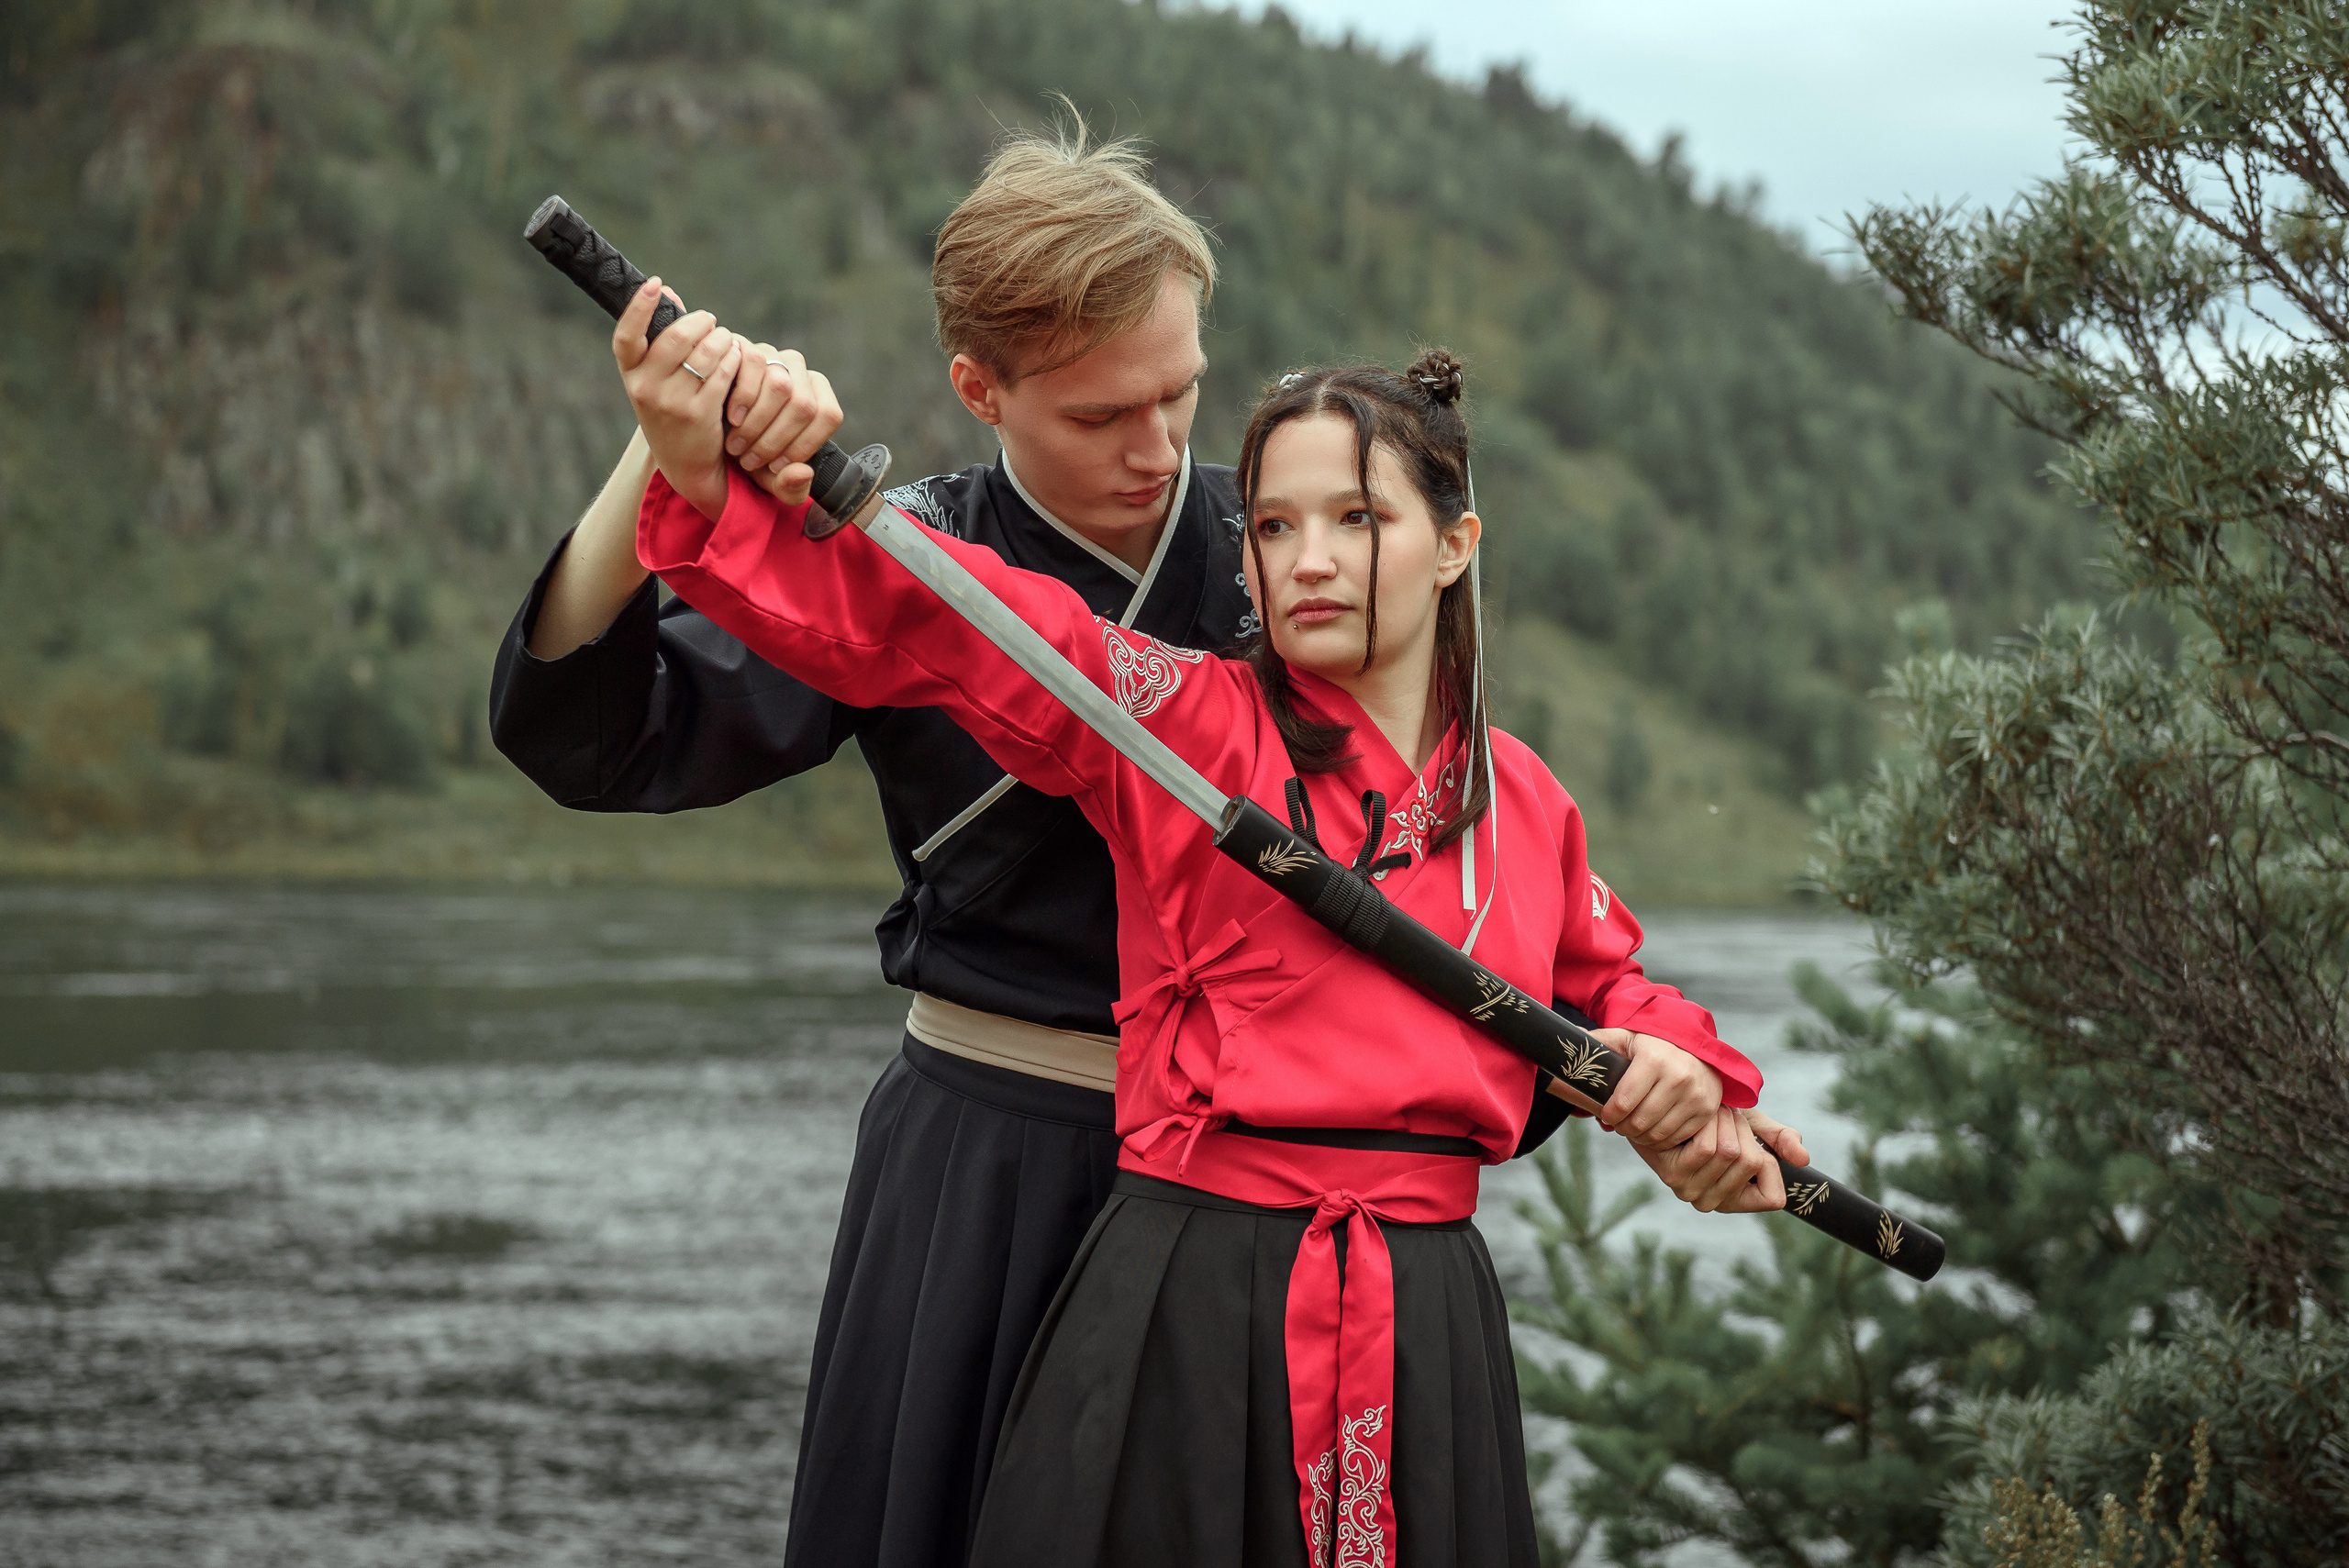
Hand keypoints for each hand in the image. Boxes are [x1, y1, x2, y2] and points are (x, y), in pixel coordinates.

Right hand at [613, 277, 737, 520]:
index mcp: (630, 373)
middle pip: (676, 338)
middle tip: (711, 322)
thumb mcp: (657, 376)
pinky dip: (733, 360)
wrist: (686, 463)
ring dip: (722, 340)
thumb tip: (665, 290)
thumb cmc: (673, 408)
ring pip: (704, 353)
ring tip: (726, 341)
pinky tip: (736, 359)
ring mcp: (670, 403)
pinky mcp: (699, 415)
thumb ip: (660, 337)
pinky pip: (722, 374)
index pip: (626, 336)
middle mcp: (644, 388)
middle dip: (700, 323)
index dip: (638, 307)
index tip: (655, 284)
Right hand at [723, 344, 843, 506]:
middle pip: (803, 404)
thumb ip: (792, 487)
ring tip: (737, 446)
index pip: (828, 416)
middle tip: (749, 462)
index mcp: (818, 398)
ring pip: (781, 385)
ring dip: (757, 423)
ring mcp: (775, 356)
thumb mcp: (771, 479)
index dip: (804, 445)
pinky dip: (743, 399)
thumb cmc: (750, 454)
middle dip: (775, 440)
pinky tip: (732, 419)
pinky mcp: (747, 347)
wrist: (714, 433)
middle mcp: (801, 372)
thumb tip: (803, 473)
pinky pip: (755, 365)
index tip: (776, 467)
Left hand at [1594, 1029, 1722, 1150]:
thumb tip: (1563, 1045)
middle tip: (1618, 1123)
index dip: (1609, 1114)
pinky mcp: (1708, 1109)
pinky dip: (1661, 1139)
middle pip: (1640, 1121)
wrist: (1694, 1046)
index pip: (1623, 1102)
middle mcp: (1679, 1076)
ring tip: (1634, 1127)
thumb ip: (1596, 1043)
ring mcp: (1697, 1094)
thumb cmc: (1651, 1045)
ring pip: (1658, 1133)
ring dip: (1641, 1136)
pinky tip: (1653, 1129)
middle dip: (1623, 1127)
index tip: (1606, 1113)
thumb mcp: (1624, 1038)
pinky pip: (1678, 1137)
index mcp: (1654, 1058)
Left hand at [1633, 1108, 1799, 1213]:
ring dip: (1726, 1122)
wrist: (1669, 1103)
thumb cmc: (1715, 1120)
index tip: (1752, 1142)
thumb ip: (1780, 1140)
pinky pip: (1707, 1147)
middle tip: (1727, 1118)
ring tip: (1714, 1114)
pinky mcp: (1672, 1174)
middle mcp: (1713, 1203)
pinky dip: (1710, 1122)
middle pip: (1751, 1163)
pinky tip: (1700, 1116)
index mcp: (1736, 1199)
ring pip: (1730, 1152)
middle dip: (1744, 1130)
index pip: (1774, 1198)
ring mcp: (1690, 1192)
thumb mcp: (1754, 1128)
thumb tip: (1803, 1159)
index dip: (1770, 1164)